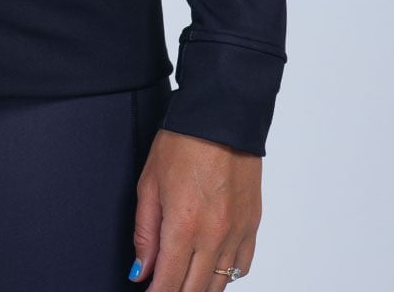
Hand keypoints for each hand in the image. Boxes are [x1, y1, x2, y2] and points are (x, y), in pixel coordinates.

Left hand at [129, 128, 261, 290]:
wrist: (222, 119)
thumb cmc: (181, 144)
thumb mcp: (149, 184)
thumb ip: (145, 232)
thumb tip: (141, 270)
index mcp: (184, 226)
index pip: (169, 282)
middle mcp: (214, 236)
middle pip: (195, 290)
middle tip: (162, 290)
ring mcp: (237, 233)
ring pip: (220, 284)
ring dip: (200, 289)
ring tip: (183, 285)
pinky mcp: (252, 225)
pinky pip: (242, 266)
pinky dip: (226, 275)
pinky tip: (212, 272)